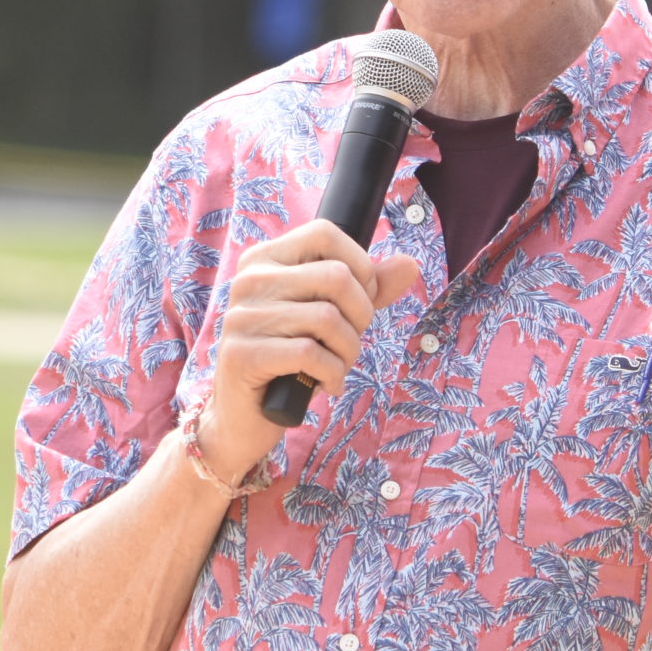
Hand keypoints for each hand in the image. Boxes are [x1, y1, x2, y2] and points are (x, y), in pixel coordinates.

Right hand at [201, 221, 420, 482]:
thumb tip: (410, 264)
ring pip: (327, 318)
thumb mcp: (332, 317)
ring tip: (338, 366)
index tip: (361, 301)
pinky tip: (326, 384)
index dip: (360, 266)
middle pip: (336, 276)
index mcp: (266, 259)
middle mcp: (249, 280)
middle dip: (361, 317)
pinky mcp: (241, 354)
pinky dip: (332, 374)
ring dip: (348, 351)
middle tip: (350, 342)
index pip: (325, 234)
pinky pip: (310, 354)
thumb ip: (368, 289)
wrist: (246, 416)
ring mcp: (241, 317)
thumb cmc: (292, 360)